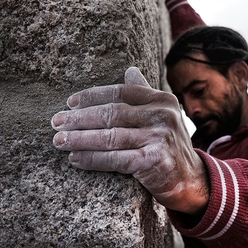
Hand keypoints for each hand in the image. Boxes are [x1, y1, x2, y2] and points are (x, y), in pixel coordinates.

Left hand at [51, 67, 208, 215]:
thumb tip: (130, 70)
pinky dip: (91, 159)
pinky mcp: (153, 161)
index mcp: (162, 99)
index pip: (121, 92)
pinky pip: (114, 158)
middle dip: (80, 118)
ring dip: (79, 139)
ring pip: (110, 136)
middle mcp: (162, 115)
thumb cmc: (168, 143)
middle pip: (112, 113)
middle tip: (56, 123)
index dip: (93, 96)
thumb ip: (144, 93)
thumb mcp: (162, 113)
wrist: (190, 177)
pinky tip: (75, 159)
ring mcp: (159, 137)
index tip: (70, 103)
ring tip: (59, 141)